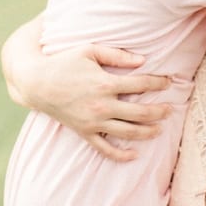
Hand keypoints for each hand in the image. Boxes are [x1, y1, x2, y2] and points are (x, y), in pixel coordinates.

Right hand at [3, 38, 172, 161]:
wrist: (35, 83)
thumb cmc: (62, 62)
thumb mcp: (88, 51)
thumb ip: (116, 54)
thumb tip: (142, 60)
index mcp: (105, 83)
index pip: (141, 84)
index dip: (159, 82)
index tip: (169, 81)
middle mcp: (102, 105)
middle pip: (141, 112)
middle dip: (160, 111)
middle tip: (170, 109)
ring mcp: (93, 122)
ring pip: (128, 132)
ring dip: (148, 132)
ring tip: (159, 129)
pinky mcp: (84, 132)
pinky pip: (105, 149)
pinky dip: (121, 155)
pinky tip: (135, 155)